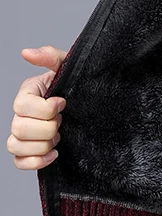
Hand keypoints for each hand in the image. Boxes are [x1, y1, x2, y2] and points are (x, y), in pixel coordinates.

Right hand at [7, 46, 67, 169]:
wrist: (91, 103)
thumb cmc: (78, 84)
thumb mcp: (69, 67)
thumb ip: (50, 57)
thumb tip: (27, 52)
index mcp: (28, 94)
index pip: (22, 106)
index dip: (45, 108)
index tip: (63, 103)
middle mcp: (22, 114)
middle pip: (19, 128)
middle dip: (47, 127)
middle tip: (62, 121)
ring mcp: (24, 134)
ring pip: (16, 145)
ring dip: (42, 144)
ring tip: (59, 136)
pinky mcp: (31, 150)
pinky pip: (19, 162)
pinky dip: (36, 161)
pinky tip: (55, 153)